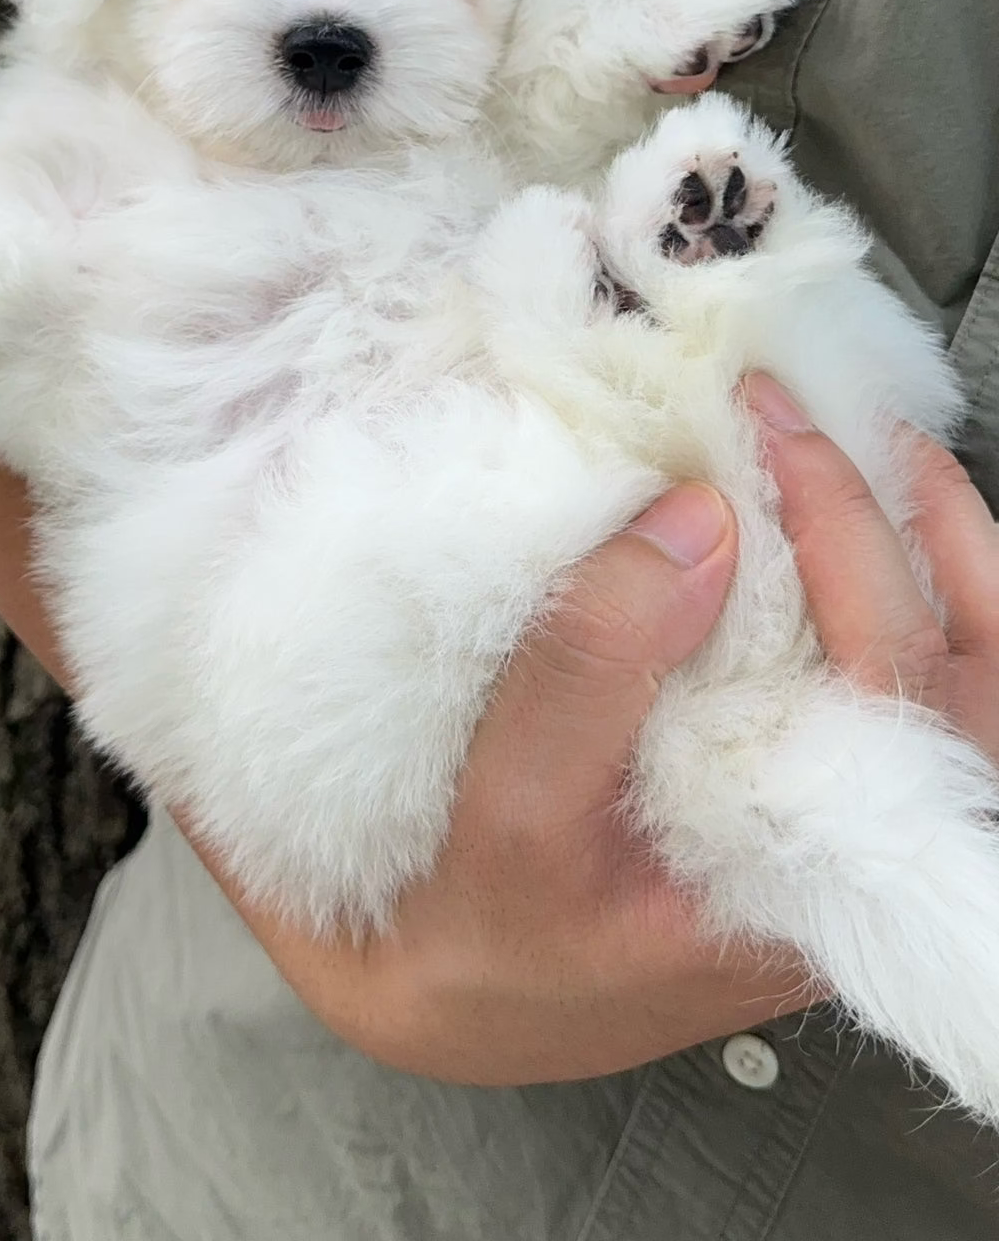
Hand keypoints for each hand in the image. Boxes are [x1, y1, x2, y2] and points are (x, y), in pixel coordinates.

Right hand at [200, 390, 998, 1086]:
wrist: (462, 992)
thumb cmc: (485, 927)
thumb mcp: (508, 808)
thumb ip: (592, 671)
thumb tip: (693, 521)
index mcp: (803, 879)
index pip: (896, 699)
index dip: (856, 546)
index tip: (766, 438)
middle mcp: (856, 856)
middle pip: (969, 680)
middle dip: (902, 525)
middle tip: (803, 419)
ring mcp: (849, 822)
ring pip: (964, 680)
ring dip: (934, 552)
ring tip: (866, 444)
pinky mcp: (815, 785)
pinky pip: (898, 680)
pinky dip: (900, 581)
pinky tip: (851, 512)